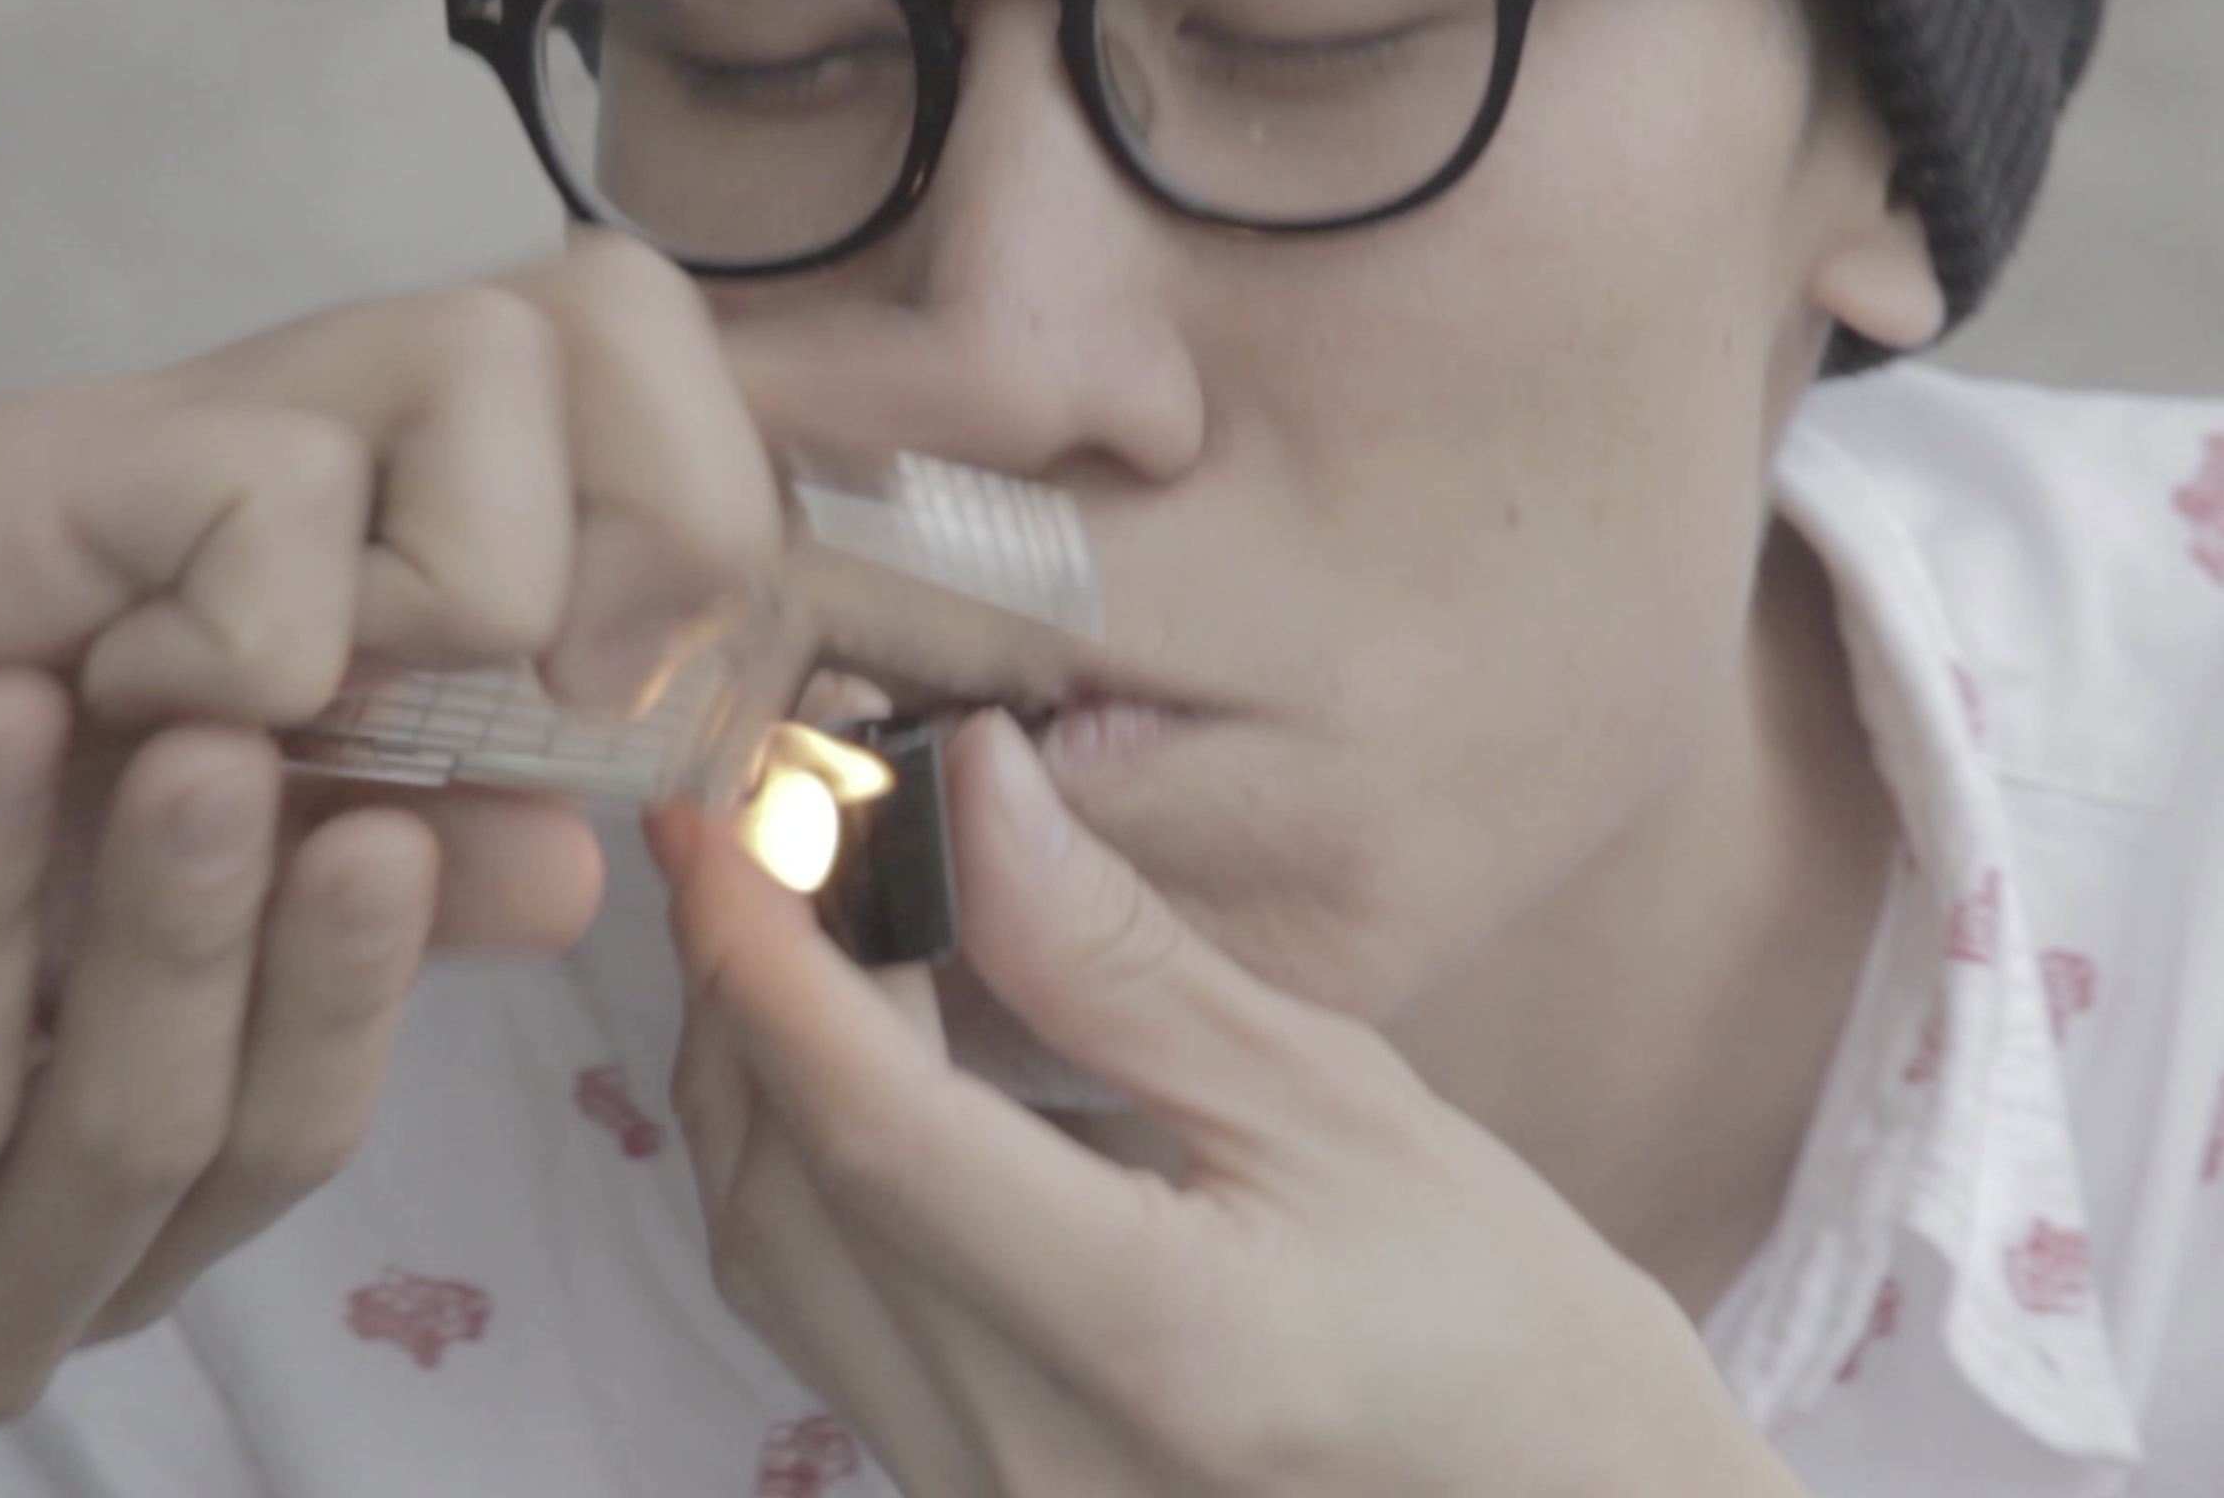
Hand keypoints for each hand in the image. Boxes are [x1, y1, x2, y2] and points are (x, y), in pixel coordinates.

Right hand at [0, 232, 775, 968]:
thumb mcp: (193, 871)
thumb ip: (389, 860)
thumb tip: (578, 865)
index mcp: (388, 500)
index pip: (664, 387)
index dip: (746, 495)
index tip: (741, 610)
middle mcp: (323, 420)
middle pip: (626, 314)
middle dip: (658, 526)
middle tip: (516, 699)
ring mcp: (207, 420)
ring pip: (498, 363)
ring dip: (459, 583)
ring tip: (301, 700)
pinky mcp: (85, 455)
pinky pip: (287, 501)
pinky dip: (251, 646)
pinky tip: (120, 693)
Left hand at [0, 672, 437, 1497]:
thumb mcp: (52, 1038)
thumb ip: (240, 946)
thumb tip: (550, 839)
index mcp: (128, 1254)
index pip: (282, 1146)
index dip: (344, 997)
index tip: (391, 827)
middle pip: (130, 1136)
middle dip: (186, 936)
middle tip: (218, 750)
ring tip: (6, 707)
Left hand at [654, 714, 1802, 1497]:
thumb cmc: (1510, 1334)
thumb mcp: (1348, 1110)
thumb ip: (1129, 965)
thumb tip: (969, 792)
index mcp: (1149, 1340)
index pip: (874, 1127)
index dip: (763, 952)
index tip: (713, 804)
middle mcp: (1024, 1457)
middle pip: (783, 1191)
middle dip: (743, 990)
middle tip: (767, 831)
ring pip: (775, 1263)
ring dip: (758, 1081)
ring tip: (808, 927)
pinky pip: (826, 1322)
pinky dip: (812, 1174)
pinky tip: (869, 1071)